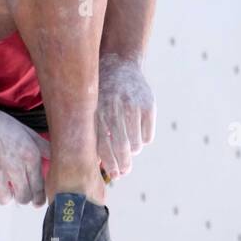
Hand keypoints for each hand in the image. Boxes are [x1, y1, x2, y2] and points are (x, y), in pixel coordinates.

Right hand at [0, 92, 49, 205]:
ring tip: (2, 187)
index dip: (39, 198)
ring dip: (4, 195)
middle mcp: (15, 167)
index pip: (39, 187)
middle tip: (18, 192)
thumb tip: (57, 157)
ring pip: (5, 200)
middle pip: (24, 198)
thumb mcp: (25, 131)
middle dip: (23, 197)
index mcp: (30, 156)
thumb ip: (42, 147)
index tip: (36, 202)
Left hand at [95, 52, 155, 180]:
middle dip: (124, 165)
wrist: (118, 64)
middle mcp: (113, 109)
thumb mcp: (92, 110)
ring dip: (133, 152)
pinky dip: (143, 140)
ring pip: (136, 145)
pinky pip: (148, 136)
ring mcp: (132, 106)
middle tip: (125, 171)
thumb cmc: (101, 95)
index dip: (110, 165)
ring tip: (130, 149)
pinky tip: (138, 134)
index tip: (115, 175)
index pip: (103, 147)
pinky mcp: (148, 105)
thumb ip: (94, 133)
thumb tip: (98, 165)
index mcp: (96, 113)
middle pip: (122, 148)